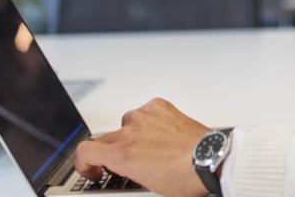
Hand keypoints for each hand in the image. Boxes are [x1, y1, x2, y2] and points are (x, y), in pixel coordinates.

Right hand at [73, 98, 210, 196]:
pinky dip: (149, 121)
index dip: (83, 163)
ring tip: (148, 148)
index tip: (92, 169)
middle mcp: (130, 132)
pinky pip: (145, 111)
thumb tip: (125, 172)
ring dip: (131, 136)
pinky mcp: (160, 106)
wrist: (211, 160)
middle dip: (110, 152)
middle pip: (104, 139)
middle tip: (124, 163)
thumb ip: (128, 173)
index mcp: (122, 155)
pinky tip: (160, 133)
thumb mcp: (147, 186)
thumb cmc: (185, 177)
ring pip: (125, 124)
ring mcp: (145, 117)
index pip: (85, 151)